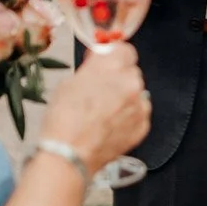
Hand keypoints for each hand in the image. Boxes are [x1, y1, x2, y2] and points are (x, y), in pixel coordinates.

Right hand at [40, 43, 150, 174]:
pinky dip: (128, 117)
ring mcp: (139, 104)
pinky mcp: (143, 125)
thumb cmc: (63, 120)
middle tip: (101, 92)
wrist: (69, 155)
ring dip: (125, 98)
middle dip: (118, 79)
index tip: (107, 63)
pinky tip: (110, 126)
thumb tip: (99, 63)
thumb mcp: (69, 82)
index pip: (125, 49)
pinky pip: (139, 113)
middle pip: (131, 72)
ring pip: (137, 93)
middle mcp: (130, 82)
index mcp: (111, 66)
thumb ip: (91, 70)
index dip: (114, 56)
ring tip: (104, 114)